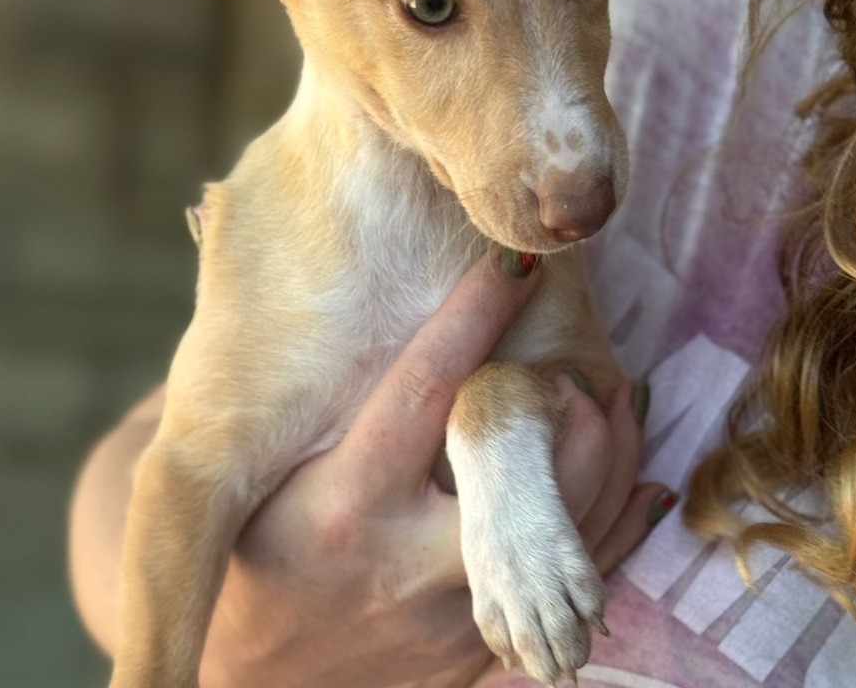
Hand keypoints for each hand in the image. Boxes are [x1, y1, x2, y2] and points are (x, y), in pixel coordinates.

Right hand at [199, 251, 665, 687]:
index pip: (423, 388)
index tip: (515, 264)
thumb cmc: (250, 551)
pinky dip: (610, 529)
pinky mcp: (475, 651)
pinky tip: (634, 480)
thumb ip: (282, 372)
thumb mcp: (242, 472)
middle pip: (513, 468)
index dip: (474, 316)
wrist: (253, 683)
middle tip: (589, 364)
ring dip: (603, 464)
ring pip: (559, 531)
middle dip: (564, 409)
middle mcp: (398, 557)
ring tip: (614, 408)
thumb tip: (221, 215)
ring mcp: (445, 614)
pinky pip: (566, 586)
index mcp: (338, 499)